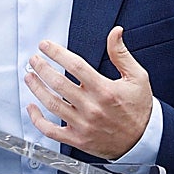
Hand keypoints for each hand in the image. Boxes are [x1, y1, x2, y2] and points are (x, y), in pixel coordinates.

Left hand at [24, 26, 153, 159]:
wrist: (143, 140)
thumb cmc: (139, 108)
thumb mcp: (137, 77)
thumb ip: (121, 54)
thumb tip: (115, 33)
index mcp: (105, 90)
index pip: (75, 65)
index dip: (57, 53)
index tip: (45, 46)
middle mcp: (92, 107)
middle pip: (58, 83)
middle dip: (42, 67)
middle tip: (34, 59)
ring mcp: (83, 125)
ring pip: (51, 104)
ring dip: (36, 88)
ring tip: (30, 77)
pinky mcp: (78, 139)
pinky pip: (50, 130)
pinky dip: (37, 119)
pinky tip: (32, 107)